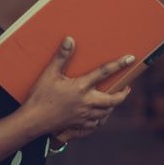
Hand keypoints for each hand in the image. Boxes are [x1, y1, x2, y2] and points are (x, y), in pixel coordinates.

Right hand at [16, 36, 133, 138]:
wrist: (32, 121)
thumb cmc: (40, 96)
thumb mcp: (49, 74)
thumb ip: (61, 57)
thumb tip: (70, 40)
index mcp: (81, 87)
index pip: (105, 72)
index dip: (119, 64)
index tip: (131, 59)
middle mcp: (86, 102)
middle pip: (113, 100)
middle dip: (123, 94)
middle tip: (127, 88)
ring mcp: (83, 115)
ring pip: (106, 113)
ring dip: (112, 106)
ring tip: (114, 100)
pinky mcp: (78, 125)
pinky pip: (95, 125)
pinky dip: (100, 120)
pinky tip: (99, 117)